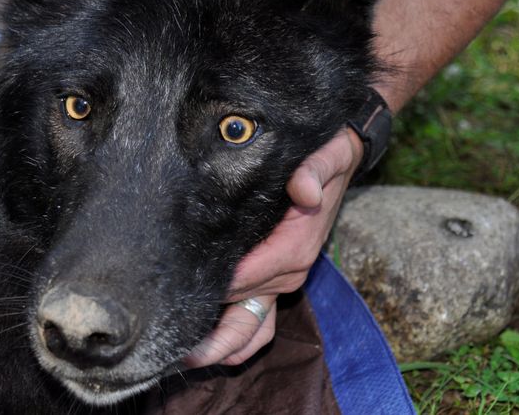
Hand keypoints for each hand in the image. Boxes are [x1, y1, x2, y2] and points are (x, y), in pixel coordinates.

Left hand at [183, 128, 363, 366]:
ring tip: (187, 361)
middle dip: (214, 334)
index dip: (217, 289)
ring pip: (253, 327)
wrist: (341, 163)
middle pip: (244, 312)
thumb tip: (303, 190)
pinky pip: (260, 321)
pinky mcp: (277, 281)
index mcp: (293, 248)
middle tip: (176, 350)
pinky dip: (238, 340)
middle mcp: (288, 273)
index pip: (248, 277)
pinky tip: (210, 351)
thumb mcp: (327, 157)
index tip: (182, 298)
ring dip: (224, 346)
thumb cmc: (327, 161)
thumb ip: (314, 171)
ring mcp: (283, 282)